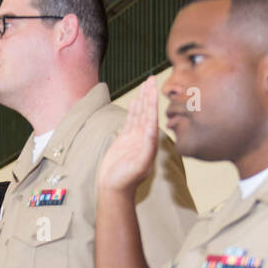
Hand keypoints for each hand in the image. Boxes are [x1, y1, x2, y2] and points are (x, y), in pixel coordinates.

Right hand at [97, 76, 159, 196]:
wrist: (114, 189)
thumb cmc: (126, 180)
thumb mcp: (139, 165)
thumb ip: (146, 148)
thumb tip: (151, 130)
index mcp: (149, 142)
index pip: (152, 117)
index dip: (152, 101)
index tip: (153, 87)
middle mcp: (144, 138)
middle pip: (147, 111)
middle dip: (149, 95)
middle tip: (151, 78)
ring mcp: (134, 138)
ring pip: (139, 114)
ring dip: (142, 99)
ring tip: (145, 85)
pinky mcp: (124, 140)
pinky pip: (130, 121)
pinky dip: (133, 110)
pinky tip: (135, 101)